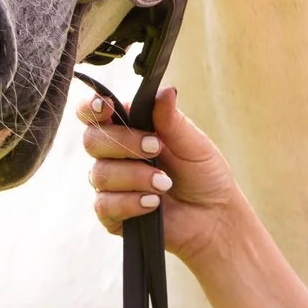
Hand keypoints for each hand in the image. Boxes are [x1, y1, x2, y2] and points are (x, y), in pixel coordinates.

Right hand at [80, 86, 246, 269]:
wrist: (215, 216)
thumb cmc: (205, 175)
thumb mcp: (194, 144)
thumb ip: (173, 121)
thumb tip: (164, 90)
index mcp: (130, 129)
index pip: (96, 113)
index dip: (92, 107)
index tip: (105, 107)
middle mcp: (115, 155)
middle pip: (92, 140)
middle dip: (124, 143)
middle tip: (156, 148)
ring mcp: (113, 185)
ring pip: (100, 174)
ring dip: (135, 176)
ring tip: (164, 183)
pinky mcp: (114, 215)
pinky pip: (105, 205)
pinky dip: (130, 202)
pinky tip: (153, 203)